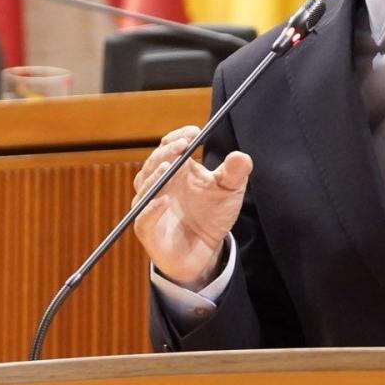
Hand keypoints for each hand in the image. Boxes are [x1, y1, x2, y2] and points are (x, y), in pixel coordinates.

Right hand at [131, 125, 251, 290]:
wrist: (206, 251)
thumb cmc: (213, 216)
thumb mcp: (230, 191)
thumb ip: (236, 172)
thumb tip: (241, 156)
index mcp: (176, 169)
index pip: (169, 145)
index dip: (178, 137)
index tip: (195, 133)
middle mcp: (159, 184)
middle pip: (154, 162)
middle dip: (167, 151)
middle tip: (182, 145)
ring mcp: (150, 206)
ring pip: (144, 186)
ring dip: (155, 175)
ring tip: (168, 167)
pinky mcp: (148, 230)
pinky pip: (143, 218)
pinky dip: (152, 209)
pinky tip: (164, 201)